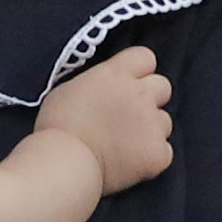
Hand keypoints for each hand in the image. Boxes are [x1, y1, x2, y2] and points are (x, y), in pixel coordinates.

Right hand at [44, 46, 178, 192]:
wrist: (65, 162)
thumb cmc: (57, 128)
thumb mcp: (70, 89)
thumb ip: (96, 84)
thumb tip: (105, 90)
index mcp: (115, 74)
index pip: (145, 57)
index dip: (139, 71)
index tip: (128, 85)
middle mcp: (139, 94)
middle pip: (163, 86)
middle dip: (150, 99)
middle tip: (129, 117)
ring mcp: (152, 124)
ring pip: (164, 121)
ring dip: (150, 130)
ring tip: (125, 145)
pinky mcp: (158, 153)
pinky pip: (164, 151)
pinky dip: (151, 158)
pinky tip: (131, 164)